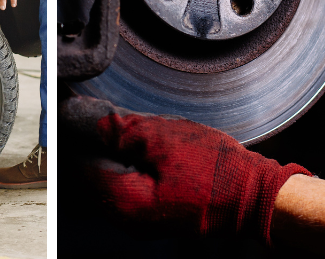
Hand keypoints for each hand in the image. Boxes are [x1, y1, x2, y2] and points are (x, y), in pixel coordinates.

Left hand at [60, 95, 310, 242]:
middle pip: (87, 173)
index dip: (71, 130)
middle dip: (85, 140)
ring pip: (105, 178)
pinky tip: (128, 142)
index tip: (68, 106)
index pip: (78, 162)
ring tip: (106, 120)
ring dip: (102, 150)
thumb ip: (119, 130)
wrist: (256, 195)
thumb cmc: (218, 170)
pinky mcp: (152, 211)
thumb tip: (86, 119)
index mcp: (122, 203)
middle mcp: (125, 219)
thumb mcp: (163, 138)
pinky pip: (123, 183)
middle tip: (86, 108)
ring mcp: (139, 218)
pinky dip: (119, 162)